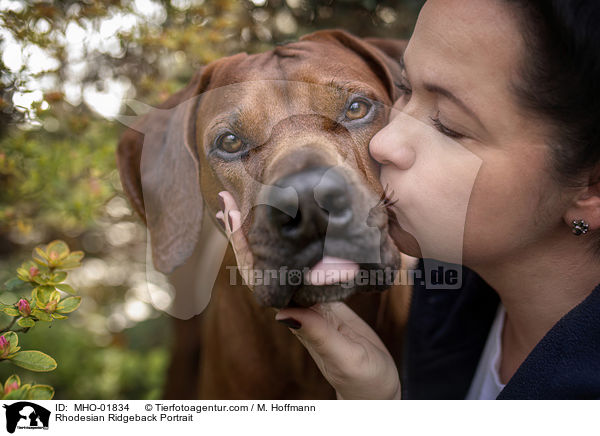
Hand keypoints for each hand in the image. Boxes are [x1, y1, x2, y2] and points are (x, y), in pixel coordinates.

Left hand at [216, 191, 401, 399]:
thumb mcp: (343, 356)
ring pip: (277, 263)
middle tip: (225, 201)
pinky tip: (287, 233)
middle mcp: (296, 306)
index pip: (260, 276)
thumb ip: (317, 334)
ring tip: (242, 210)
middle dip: (241, 234)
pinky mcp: (327, 301)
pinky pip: (302, 268)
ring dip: (260, 237)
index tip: (230, 217)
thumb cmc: (363, 380)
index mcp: (296, 316)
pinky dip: (290, 247)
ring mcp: (310, 303)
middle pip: (260, 265)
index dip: (243, 246)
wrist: (375, 393)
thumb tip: (283, 313)